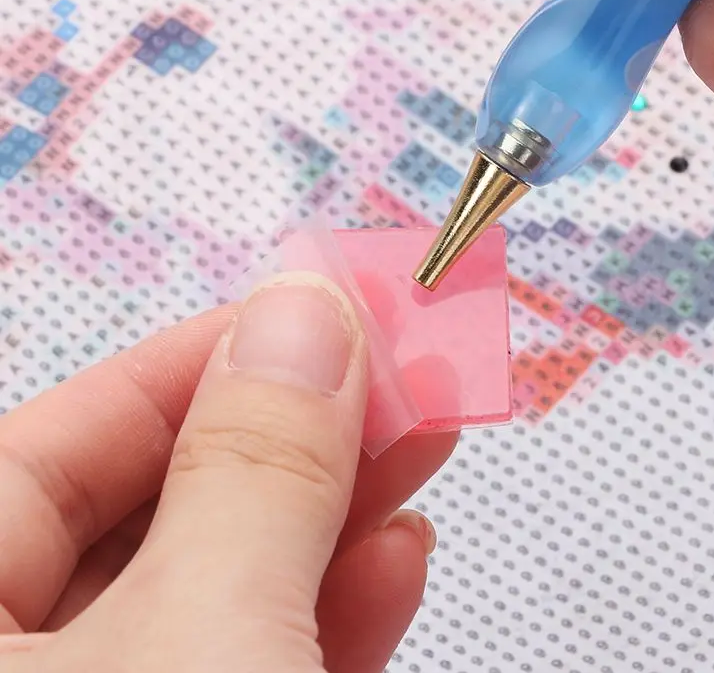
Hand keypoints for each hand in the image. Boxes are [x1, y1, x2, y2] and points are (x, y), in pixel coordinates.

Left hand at [0, 272, 454, 671]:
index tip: (316, 317)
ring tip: (420, 448)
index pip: (58, 445)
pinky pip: (249, 672)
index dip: (198, 364)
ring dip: (334, 519)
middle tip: (394, 372)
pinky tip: (395, 563)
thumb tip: (303, 313)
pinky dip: (331, 615)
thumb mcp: (202, 637)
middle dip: (293, 438)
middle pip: (152, 515)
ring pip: (215, 595)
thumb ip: (254, 467)